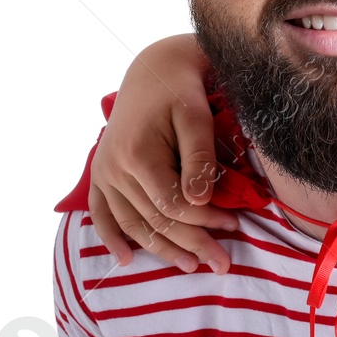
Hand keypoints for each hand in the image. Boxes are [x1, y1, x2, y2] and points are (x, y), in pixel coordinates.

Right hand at [88, 35, 238, 273]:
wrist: (152, 70)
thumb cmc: (181, 90)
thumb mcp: (196, 116)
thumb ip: (199, 158)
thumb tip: (200, 201)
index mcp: (138, 155)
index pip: (174, 205)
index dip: (205, 221)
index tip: (235, 227)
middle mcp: (114, 169)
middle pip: (156, 220)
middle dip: (192, 244)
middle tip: (223, 264)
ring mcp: (103, 173)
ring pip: (132, 223)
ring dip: (160, 250)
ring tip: (191, 267)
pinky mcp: (100, 174)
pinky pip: (101, 213)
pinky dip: (111, 238)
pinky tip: (125, 260)